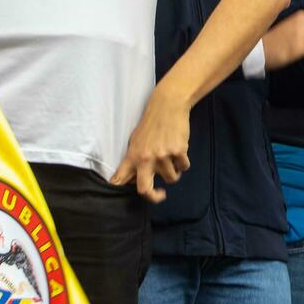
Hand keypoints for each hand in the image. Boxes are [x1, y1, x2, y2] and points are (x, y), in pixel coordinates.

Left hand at [111, 84, 190, 202]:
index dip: (118, 191)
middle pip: (145, 190)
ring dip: (174, 172)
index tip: (123, 197)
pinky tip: (180, 152)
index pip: (119, 180)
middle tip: (160, 195)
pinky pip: (184, 167)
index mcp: (132, 156)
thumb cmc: (151, 123)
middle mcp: (146, 159)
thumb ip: (134, 159)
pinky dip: (184, 163)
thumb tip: (135, 178)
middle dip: (154, 197)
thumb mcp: (135, 141)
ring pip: (172, 178)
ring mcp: (163, 156)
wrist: (168, 105)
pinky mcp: (179, 151)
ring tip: (173, 160)